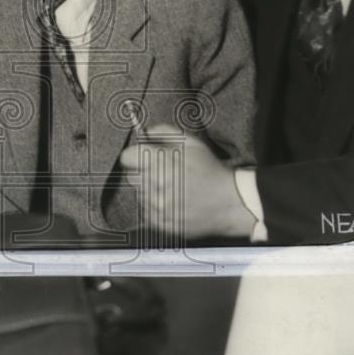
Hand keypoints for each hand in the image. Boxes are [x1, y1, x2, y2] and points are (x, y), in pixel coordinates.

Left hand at [119, 124, 254, 239]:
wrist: (227, 202)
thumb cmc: (209, 169)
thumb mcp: (189, 141)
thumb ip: (162, 132)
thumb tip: (144, 134)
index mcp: (160, 162)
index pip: (126, 157)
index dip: (135, 154)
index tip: (143, 156)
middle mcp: (154, 185)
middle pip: (131, 176)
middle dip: (142, 171)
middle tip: (159, 171)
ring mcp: (156, 207)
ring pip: (138, 194)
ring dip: (148, 189)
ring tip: (169, 187)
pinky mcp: (160, 223)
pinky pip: (146, 212)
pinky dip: (154, 206)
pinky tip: (172, 200)